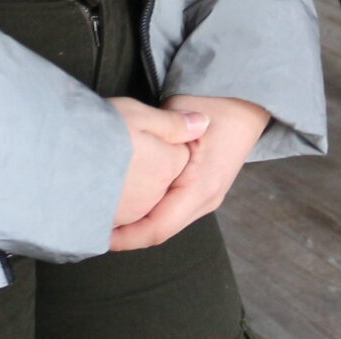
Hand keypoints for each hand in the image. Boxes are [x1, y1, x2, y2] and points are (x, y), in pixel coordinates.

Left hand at [108, 94, 268, 250]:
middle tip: (93, 224)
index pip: (157, 228)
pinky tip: (127, 202)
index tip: (97, 232)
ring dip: (135, 224)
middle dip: (125, 234)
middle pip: (159, 231)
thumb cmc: (217, 105)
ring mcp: (205, 199)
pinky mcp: (201, 193)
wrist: (248, 103)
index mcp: (201, 188)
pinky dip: (147, 211)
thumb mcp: (182, 115)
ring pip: (164, 223)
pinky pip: (171, 211)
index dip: (125, 237)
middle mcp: (205, 200)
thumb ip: (156, 136)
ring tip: (105, 215)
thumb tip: (124, 153)